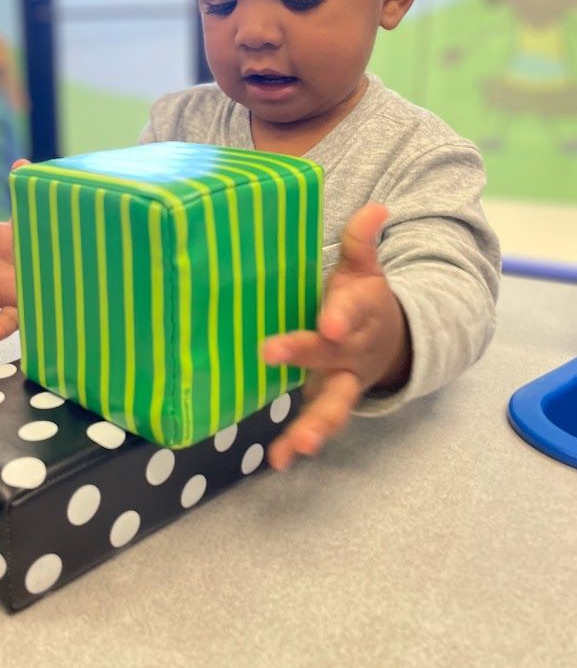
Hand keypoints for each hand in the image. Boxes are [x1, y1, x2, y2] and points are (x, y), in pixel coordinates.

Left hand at [263, 203, 410, 470]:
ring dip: (316, 423)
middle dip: (304, 354)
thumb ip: (363, 241)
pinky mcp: (329, 400)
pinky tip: (277, 460)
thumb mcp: (365, 269)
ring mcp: (344, 380)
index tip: (328, 322)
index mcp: (361, 310)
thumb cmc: (364, 299)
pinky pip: (317, 422)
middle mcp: (354, 349)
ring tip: (297, 444)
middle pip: (333, 354)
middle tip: (271, 352)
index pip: (353, 309)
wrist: (395, 341)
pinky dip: (298, 443)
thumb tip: (377, 206)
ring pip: (335, 403)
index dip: (341, 314)